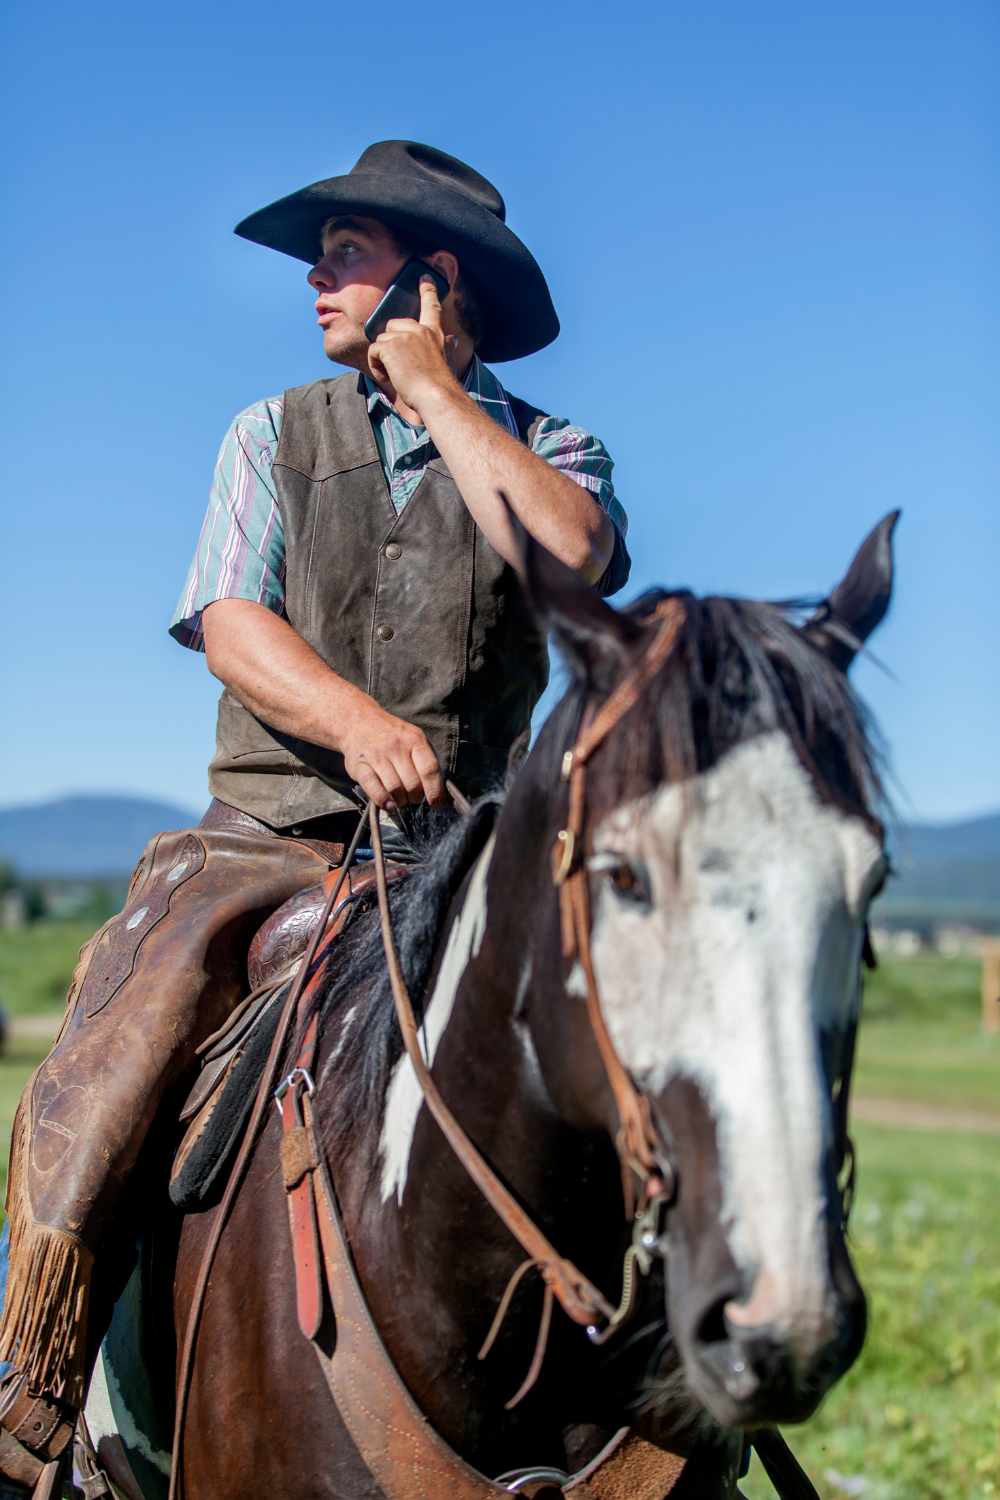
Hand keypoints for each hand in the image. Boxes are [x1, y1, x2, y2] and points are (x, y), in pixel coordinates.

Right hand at [339, 697, 444, 811]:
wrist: (358, 720)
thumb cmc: (391, 734)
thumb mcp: (412, 738)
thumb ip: (425, 760)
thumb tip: (437, 791)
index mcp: (414, 739)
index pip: (429, 770)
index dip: (435, 792)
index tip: (437, 804)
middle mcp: (395, 746)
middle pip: (413, 784)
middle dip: (416, 798)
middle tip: (413, 798)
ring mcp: (376, 756)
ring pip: (395, 789)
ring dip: (401, 802)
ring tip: (401, 800)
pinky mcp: (359, 765)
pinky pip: (374, 789)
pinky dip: (383, 801)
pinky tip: (388, 804)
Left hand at [367, 277, 459, 418]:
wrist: (437, 396)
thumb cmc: (442, 384)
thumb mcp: (447, 360)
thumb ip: (447, 346)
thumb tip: (454, 340)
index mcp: (434, 332)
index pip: (431, 306)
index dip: (427, 289)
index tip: (424, 276)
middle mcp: (419, 330)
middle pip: (393, 324)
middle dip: (390, 343)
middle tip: (399, 365)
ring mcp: (404, 336)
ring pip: (381, 340)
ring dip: (382, 360)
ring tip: (396, 375)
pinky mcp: (390, 346)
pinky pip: (373, 351)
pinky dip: (376, 366)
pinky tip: (388, 376)